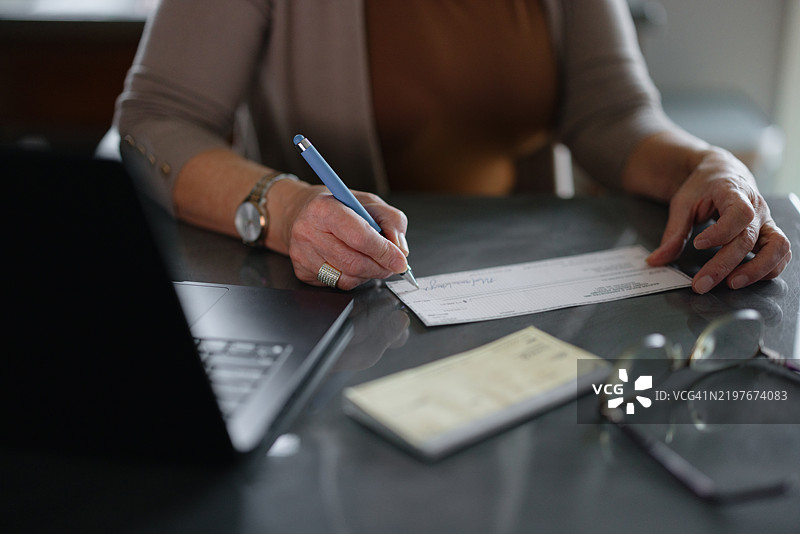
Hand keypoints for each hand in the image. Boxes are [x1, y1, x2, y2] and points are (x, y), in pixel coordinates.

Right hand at [283, 184, 409, 289]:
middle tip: (392, 265)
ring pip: (347, 278)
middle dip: (380, 267)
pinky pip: (337, 284)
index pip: (360, 237)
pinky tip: (352, 263)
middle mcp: (308, 231)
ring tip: (372, 260)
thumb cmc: (338, 207)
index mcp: (324, 208)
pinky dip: (353, 278)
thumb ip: (391, 220)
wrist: (300, 214)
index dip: (384, 252)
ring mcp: (302, 254)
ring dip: (368, 274)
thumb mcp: (369, 202)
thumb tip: (399, 248)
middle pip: (354, 262)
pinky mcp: (302, 271)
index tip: (400, 260)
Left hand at [646, 149, 790, 293]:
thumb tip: (656, 260)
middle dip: (724, 265)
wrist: (722, 173)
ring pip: (777, 247)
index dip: (721, 232)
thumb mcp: (683, 203)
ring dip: (757, 270)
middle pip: (747, 239)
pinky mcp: (769, 233)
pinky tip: (747, 279)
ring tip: (731, 284)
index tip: (699, 244)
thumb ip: (673, 233)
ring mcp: (766, 221)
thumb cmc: (703, 187)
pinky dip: (770, 269)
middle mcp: (756, 207)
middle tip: (701, 284)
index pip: (738, 213)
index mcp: (734, 192)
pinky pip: (781, 253)